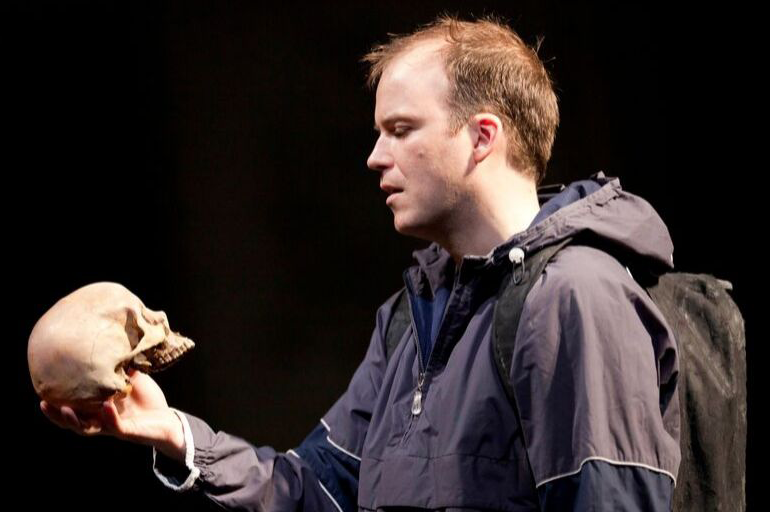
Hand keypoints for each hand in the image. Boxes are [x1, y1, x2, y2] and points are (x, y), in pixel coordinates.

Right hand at [40, 368, 185, 460]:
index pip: (72, 407)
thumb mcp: (132, 379)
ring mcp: (113, 427)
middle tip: (43, 403)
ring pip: (88, 429)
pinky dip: (109, 417)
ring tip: (65, 409)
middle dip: (56, 415)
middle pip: (73, 422)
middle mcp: (101, 420)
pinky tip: (106, 406)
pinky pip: (115, 426)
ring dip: (76, 421)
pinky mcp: (128, 432)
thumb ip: (121, 367)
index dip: (56, 402)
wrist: (168, 419)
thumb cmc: (146, 400)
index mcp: (98, 409)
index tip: (42, 391)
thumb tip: (114, 344)